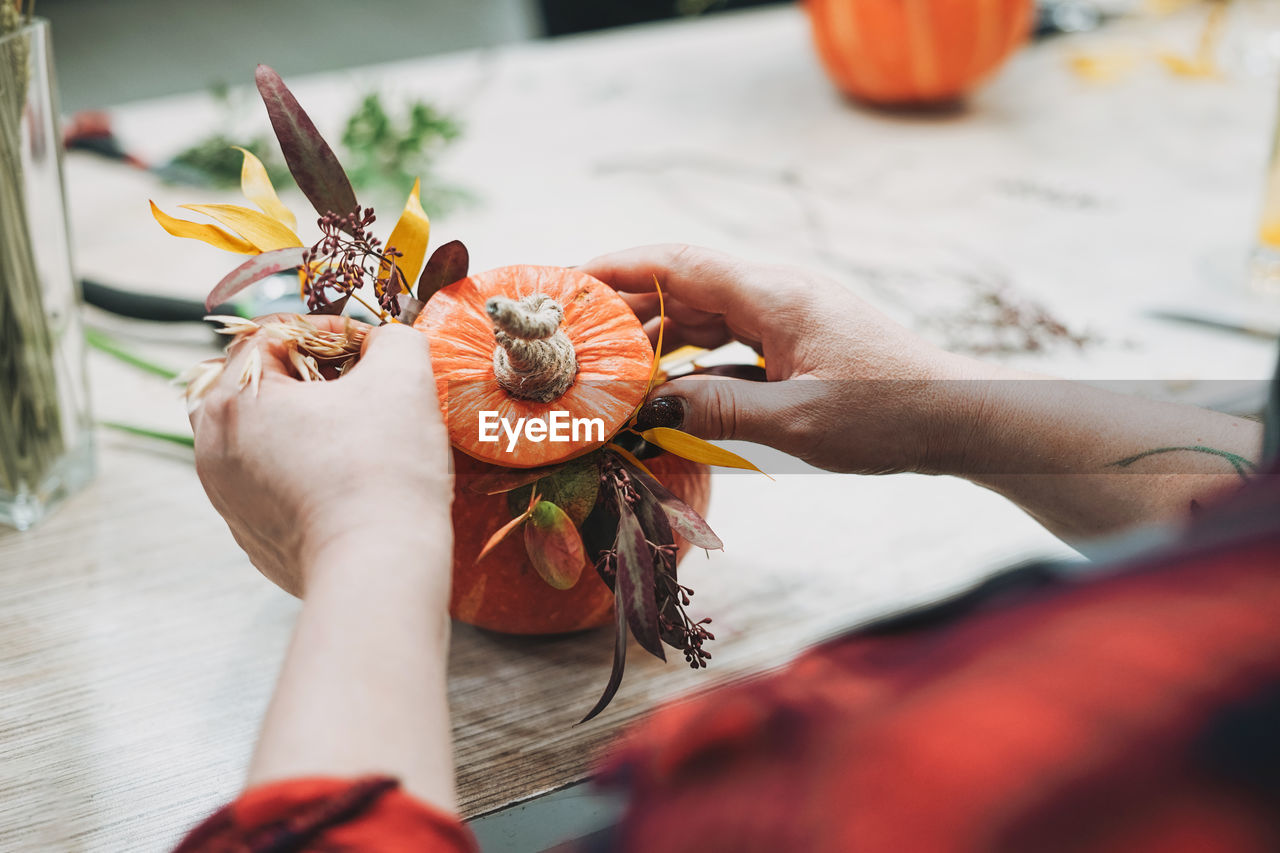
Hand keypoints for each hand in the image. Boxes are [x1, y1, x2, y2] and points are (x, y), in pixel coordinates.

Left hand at [189, 317, 452, 597]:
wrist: (379, 570)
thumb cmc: (384, 470)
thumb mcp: (403, 375)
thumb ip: (394, 338)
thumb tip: (385, 345)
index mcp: (233, 401)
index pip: (273, 334)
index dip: (329, 331)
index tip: (371, 349)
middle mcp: (212, 448)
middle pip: (254, 384)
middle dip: (305, 375)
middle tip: (357, 385)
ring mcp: (227, 498)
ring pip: (259, 435)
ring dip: (302, 423)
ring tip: (354, 431)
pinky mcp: (252, 535)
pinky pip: (272, 482)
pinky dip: (303, 470)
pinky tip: (349, 480)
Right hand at [581, 244, 988, 474]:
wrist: (961, 416)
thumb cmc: (889, 415)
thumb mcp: (796, 422)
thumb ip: (717, 412)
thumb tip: (649, 409)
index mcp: (775, 295)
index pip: (679, 264)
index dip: (619, 267)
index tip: (569, 278)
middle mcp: (779, 292)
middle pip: (686, 286)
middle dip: (629, 308)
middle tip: (577, 338)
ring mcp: (791, 313)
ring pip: (707, 313)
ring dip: (660, 337)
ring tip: (612, 367)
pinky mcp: (800, 338)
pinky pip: (733, 338)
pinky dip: (696, 357)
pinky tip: (671, 386)